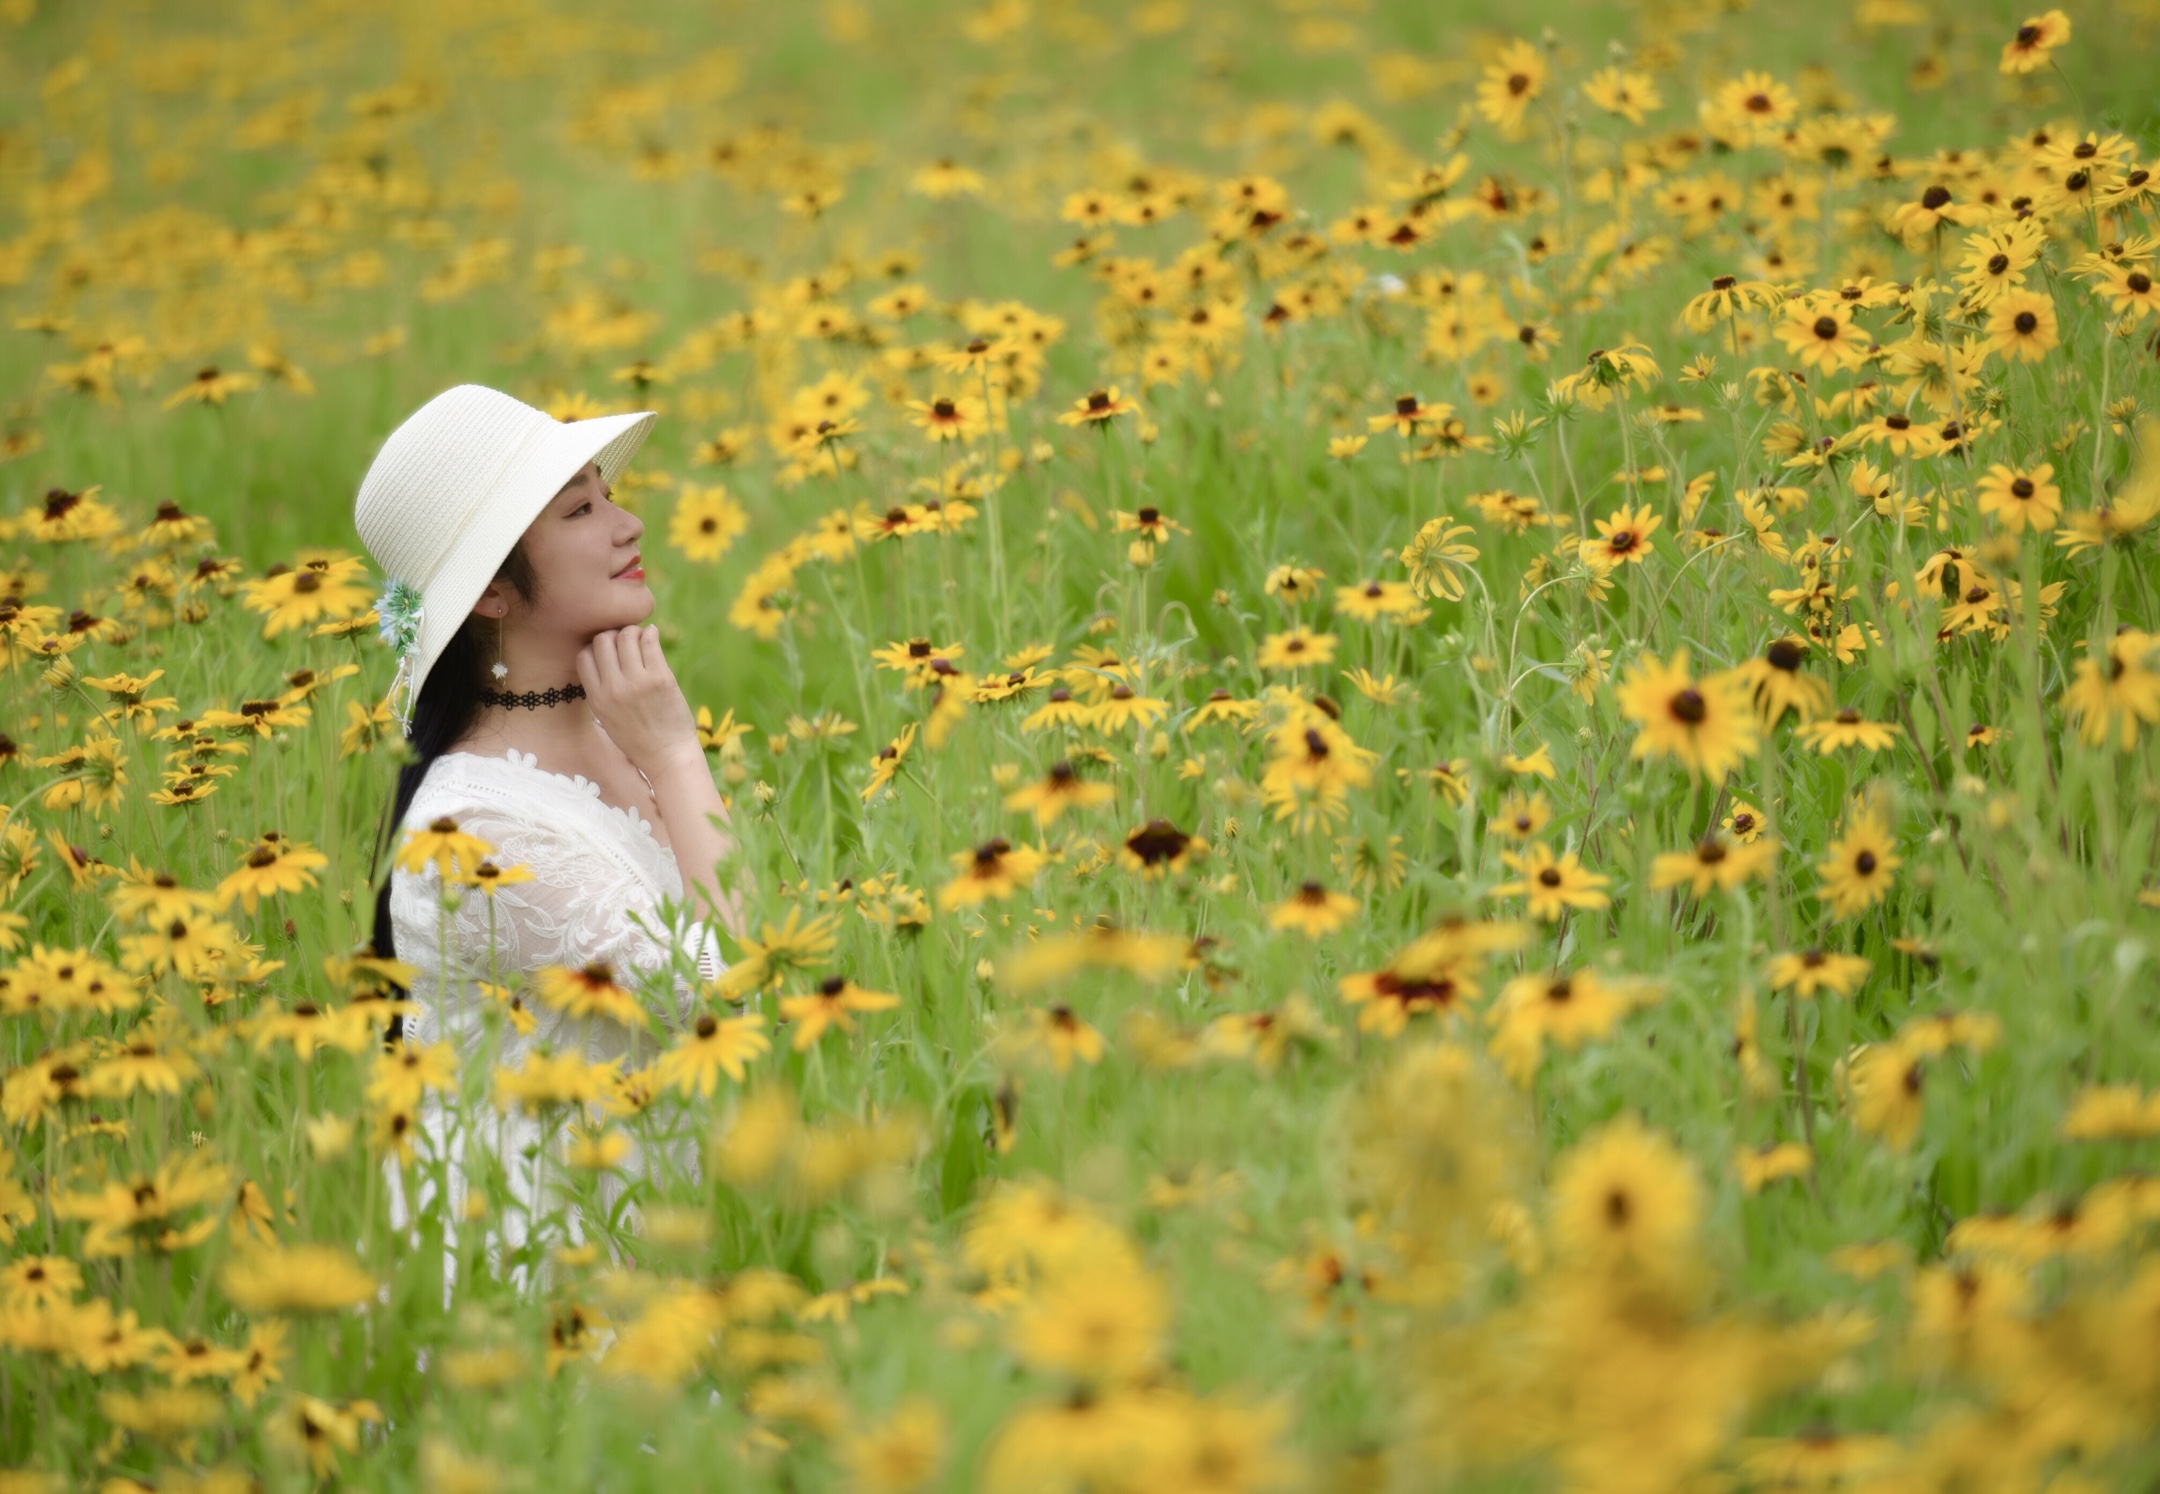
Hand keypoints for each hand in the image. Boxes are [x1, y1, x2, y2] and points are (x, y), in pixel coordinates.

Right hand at [576, 625, 700, 780]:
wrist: (667, 755)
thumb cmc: (639, 738)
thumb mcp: (607, 718)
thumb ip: (600, 691)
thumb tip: (601, 657)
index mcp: (597, 699)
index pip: (583, 656)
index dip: (594, 648)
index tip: (608, 651)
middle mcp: (613, 689)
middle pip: (602, 641)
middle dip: (613, 635)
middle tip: (626, 641)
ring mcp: (637, 683)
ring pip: (625, 636)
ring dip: (633, 631)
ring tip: (641, 637)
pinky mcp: (660, 679)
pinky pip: (650, 642)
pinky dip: (650, 632)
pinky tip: (652, 635)